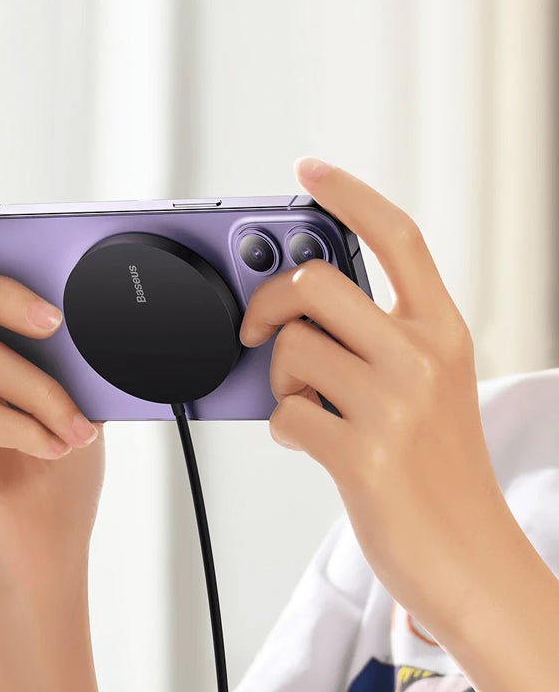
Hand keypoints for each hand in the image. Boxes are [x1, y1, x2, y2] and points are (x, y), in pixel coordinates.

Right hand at [0, 167, 102, 690]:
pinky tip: (57, 448)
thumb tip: (97, 311)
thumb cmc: (62, 459)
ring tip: (79, 428)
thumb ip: (72, 348)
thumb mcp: (80, 389)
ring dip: (48, 394)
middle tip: (56, 320)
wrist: (49, 544)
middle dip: (10, 294)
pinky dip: (32, 429)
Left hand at [241, 158, 558, 691]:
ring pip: (289, 349)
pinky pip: (284, 412)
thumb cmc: (437, 465)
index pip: (397, 236)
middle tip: (256, 327)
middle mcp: (423, 356)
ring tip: (310, 407)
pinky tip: (312, 443)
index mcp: (441, 330)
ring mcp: (395, 405)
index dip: (349, 194)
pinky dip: (284, 427)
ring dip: (280, 381)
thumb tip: (293, 306)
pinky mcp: (364, 454)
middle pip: (312, 282)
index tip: (309, 171)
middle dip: (268, 302)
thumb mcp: (427, 385)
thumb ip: (372, 338)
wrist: (469, 555)